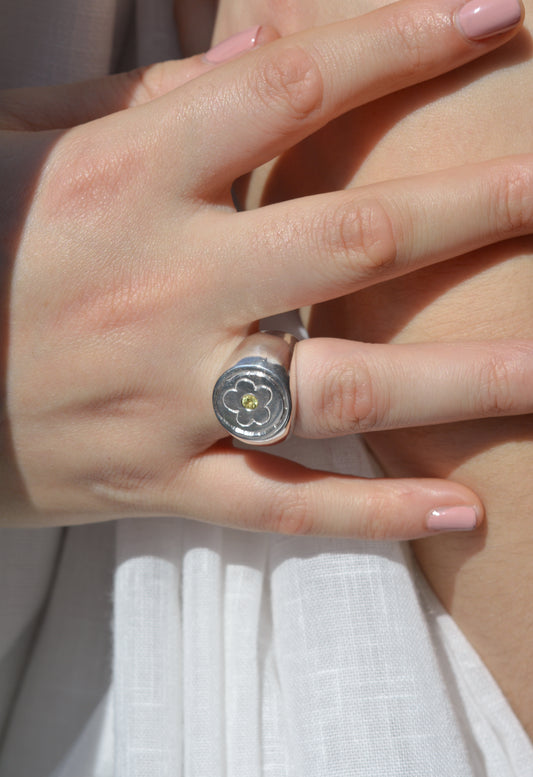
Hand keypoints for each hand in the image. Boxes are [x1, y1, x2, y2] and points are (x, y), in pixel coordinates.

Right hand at [1, 0, 527, 536]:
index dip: (400, 44)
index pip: (290, 90)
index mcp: (124, 184)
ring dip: (465, 376)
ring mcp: (166, 400)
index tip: (493, 9)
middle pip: (353, 241)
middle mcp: (160, 289)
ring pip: (343, 390)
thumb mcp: (34, 151)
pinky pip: (287, 506)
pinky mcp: (162, 482)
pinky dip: (378, 515)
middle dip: (476, 206)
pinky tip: (464, 509)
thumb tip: (261, 53)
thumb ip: (148, 103)